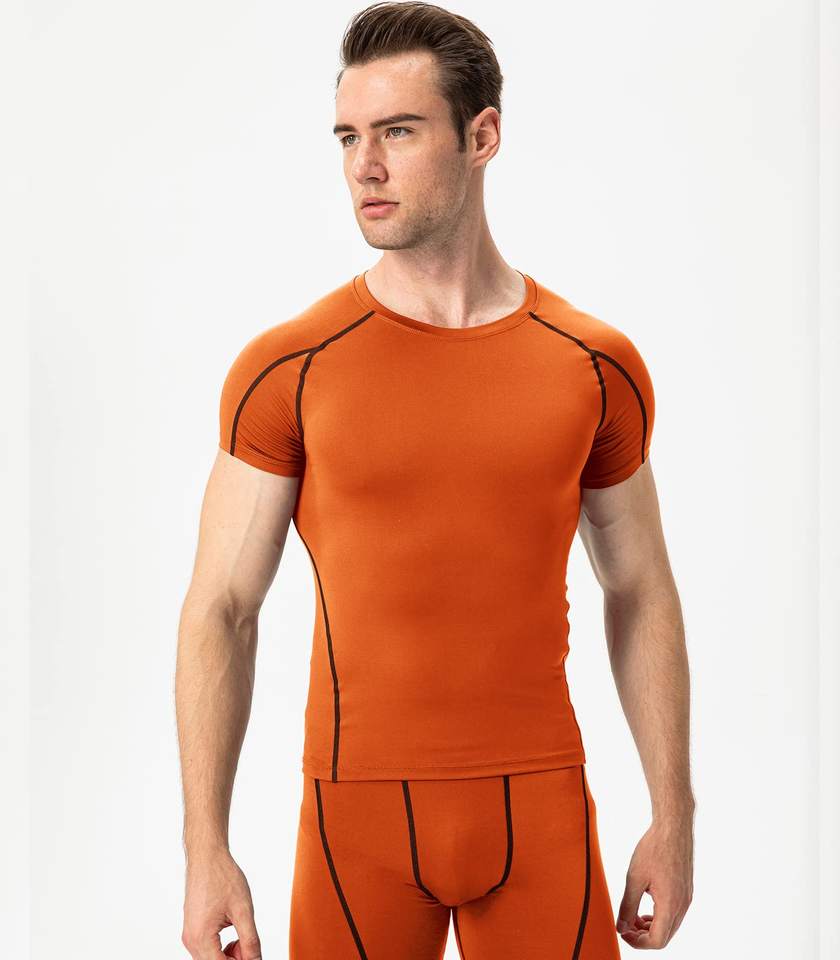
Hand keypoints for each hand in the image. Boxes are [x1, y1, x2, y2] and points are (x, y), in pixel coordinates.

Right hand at [181, 849, 261, 959]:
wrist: (207, 856)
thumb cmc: (222, 876)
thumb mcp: (243, 910)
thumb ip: (250, 941)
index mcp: (201, 938)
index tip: (253, 954)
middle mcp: (191, 940)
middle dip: (235, 959)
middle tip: (250, 943)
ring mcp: (190, 934)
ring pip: (211, 958)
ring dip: (229, 955)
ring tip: (243, 935)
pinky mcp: (192, 928)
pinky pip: (207, 948)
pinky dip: (221, 947)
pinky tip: (233, 931)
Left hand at [616, 815, 693, 948]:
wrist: (673, 828)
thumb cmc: (653, 849)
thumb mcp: (634, 878)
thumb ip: (628, 906)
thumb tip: (621, 927)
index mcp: (670, 905)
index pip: (657, 941)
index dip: (638, 942)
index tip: (623, 931)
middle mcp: (682, 906)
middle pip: (664, 937)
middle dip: (644, 936)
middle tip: (626, 925)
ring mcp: (686, 898)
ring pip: (670, 926)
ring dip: (651, 927)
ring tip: (633, 915)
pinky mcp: (686, 891)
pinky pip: (674, 913)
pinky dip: (659, 916)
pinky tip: (646, 904)